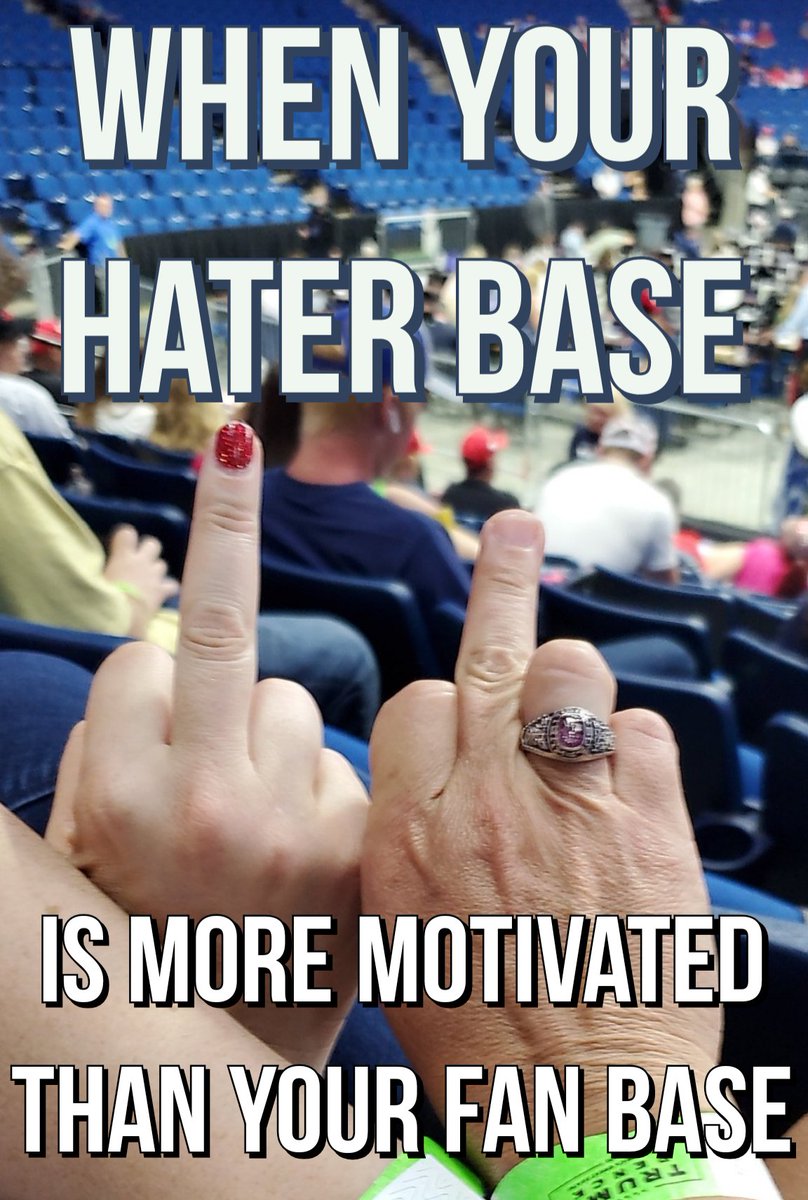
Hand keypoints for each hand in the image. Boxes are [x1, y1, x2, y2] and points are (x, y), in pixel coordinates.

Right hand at [48, 424, 368, 1069]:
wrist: (229, 1060)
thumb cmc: (143, 934)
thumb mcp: (91, 843)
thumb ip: (114, 746)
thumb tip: (156, 647)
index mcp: (119, 796)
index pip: (141, 658)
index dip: (149, 684)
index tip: (158, 678)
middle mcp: (203, 799)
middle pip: (216, 625)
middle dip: (221, 521)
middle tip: (234, 438)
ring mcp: (290, 821)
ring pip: (285, 699)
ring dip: (266, 739)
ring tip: (252, 830)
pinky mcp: (361, 845)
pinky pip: (336, 757)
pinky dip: (316, 785)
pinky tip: (301, 853)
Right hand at [363, 509, 720, 1182]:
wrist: (583, 1113)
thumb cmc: (484, 1039)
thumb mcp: (402, 939)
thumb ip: (408, 843)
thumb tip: (427, 786)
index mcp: (407, 833)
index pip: (418, 703)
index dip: (443, 704)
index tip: (460, 713)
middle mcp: (483, 799)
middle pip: (489, 652)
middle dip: (500, 579)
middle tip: (515, 528)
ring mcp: (568, 801)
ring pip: (572, 669)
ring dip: (575, 682)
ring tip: (577, 709)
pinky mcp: (648, 820)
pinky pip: (645, 731)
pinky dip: (638, 749)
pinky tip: (630, 788)